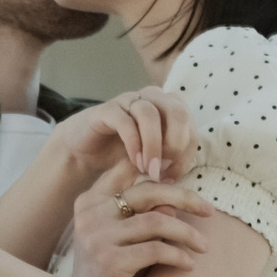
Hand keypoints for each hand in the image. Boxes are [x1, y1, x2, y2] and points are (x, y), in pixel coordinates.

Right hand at [63, 88, 197, 186]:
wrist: (86, 150)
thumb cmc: (123, 154)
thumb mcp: (153, 160)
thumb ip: (170, 162)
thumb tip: (178, 177)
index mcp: (169, 107)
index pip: (190, 126)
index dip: (186, 154)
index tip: (172, 178)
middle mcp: (152, 98)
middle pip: (177, 112)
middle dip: (175, 144)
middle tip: (164, 171)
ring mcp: (129, 100)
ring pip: (151, 114)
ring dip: (154, 145)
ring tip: (149, 170)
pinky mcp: (107, 109)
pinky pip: (125, 121)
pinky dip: (134, 143)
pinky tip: (134, 162)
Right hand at [69, 173, 214, 276]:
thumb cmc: (109, 273)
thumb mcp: (123, 238)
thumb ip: (143, 216)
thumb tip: (174, 204)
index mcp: (90, 202)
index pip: (126, 171)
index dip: (157, 170)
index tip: (182, 184)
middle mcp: (90, 215)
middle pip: (148, 191)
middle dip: (185, 198)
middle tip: (209, 210)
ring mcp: (97, 237)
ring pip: (157, 221)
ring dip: (187, 234)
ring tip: (204, 247)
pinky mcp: (110, 261)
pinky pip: (156, 250)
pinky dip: (179, 256)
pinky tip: (189, 265)